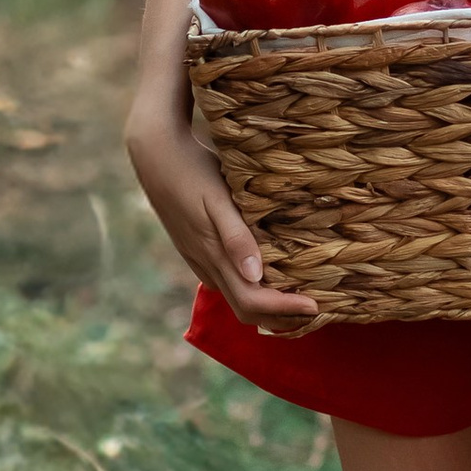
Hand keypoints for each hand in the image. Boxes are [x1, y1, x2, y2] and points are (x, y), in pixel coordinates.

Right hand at [125, 100, 320, 328]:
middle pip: (245, 310)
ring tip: (302, 296)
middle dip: (280, 317)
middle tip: (316, 309)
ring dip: (268, 307)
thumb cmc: (192, 169)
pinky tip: (272, 276)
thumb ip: (236, 237)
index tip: (316, 305)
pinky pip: (228, 282)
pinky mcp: (197, 251)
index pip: (252, 301)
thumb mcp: (217, 198)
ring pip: (236, 298)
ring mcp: (199, 259)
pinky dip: (254, 290)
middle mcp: (206, 264)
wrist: (155, 152)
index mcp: (212, 254)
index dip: (284, 309)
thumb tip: (256, 276)